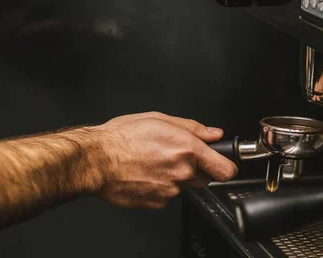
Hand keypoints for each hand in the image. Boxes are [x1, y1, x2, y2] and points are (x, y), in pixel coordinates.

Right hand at [95, 112, 236, 208]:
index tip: (225, 164)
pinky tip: (146, 174)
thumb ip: (193, 128)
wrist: (95, 160)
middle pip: (205, 178)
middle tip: (176, 156)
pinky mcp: (157, 203)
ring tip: (154, 163)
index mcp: (187, 149)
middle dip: (197, 169)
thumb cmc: (122, 138)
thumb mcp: (160, 119)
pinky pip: (167, 196)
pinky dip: (161, 187)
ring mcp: (170, 190)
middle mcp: (181, 171)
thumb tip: (214, 134)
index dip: (227, 166)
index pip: (225, 169)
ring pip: (184, 186)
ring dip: (176, 177)